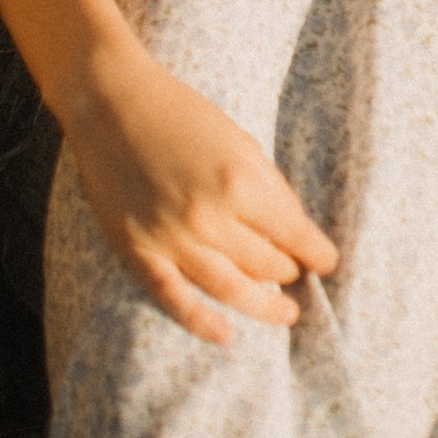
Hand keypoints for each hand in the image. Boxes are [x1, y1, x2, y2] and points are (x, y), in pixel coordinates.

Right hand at [65, 49, 339, 347]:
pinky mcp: (138, 250)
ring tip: (285, 313)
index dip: (319, 254)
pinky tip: (227, 335)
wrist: (110, 101)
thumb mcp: (240, 141)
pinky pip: (174, 298)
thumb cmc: (180, 113)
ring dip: (264, 305)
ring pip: (232, 289)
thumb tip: (295, 232)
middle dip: (289, 272)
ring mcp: (171, 237)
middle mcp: (209, 215)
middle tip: (296, 275)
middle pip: (268, 265)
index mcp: (241, 182)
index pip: (296, 236)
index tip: (327, 261)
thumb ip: (269, 188)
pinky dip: (202, 322)